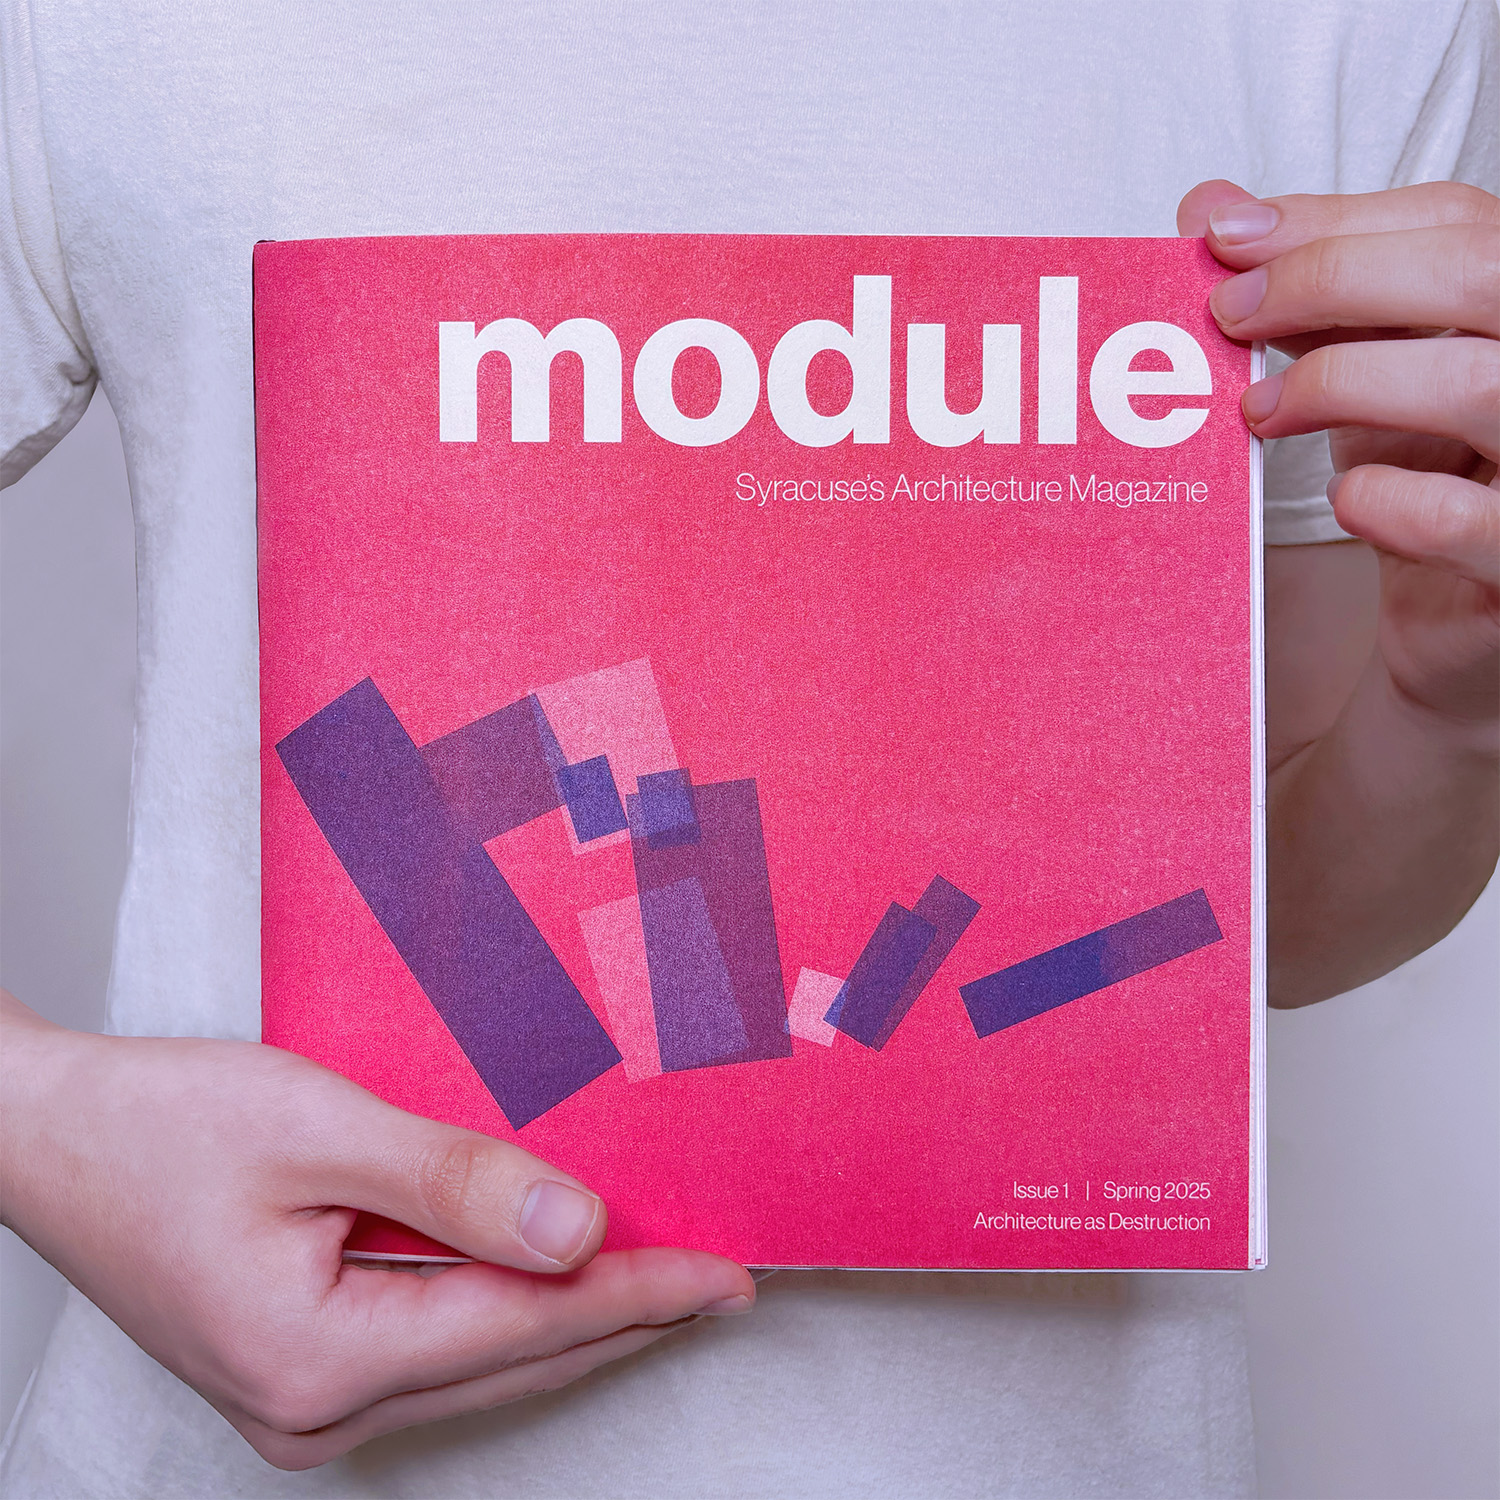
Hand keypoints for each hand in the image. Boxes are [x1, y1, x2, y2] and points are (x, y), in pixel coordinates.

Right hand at [0, 993, 753, 1468]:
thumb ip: (455, 1182)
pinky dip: (501, 1312)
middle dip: (620, 1316)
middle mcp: (310, 1405)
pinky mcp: (296, 1366)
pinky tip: (546, 1278)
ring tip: (658, 1280)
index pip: (523, 1325)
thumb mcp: (318, 1130)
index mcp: (316, 1358)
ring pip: (477, 1364)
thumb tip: (579, 1229)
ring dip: (565, 1318)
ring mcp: (298, 1397)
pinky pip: (432, 1350)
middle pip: (509, 1361)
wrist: (46, 1137)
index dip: (636, 1295)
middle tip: (716, 1281)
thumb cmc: (160, 1125)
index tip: (724, 1276)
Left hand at [1181, 178, 1497, 729]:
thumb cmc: (1426, 476)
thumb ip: (1305, 290)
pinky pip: (1465, 518)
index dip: (1333, 222)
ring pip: (1482, 383)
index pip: (1457, 218)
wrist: (1460, 620)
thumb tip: (1205, 207)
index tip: (1222, 242)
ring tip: (1260, 412)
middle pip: (1482, 273)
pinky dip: (1384, 502)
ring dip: (1344, 384)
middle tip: (1229, 314)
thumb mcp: (1368, 369)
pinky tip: (1346, 501)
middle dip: (1337, 277)